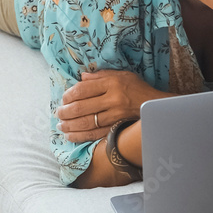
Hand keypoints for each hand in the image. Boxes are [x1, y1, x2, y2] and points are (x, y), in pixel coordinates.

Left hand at [56, 70, 173, 142]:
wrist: (154, 105)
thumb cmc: (136, 88)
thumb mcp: (120, 75)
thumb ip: (99, 76)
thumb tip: (80, 78)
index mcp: (111, 83)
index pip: (83, 89)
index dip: (69, 95)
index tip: (63, 99)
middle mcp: (113, 99)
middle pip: (82, 107)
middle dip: (66, 112)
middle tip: (58, 114)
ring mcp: (115, 115)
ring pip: (86, 122)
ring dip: (70, 126)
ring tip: (61, 126)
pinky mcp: (117, 127)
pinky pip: (95, 134)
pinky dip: (80, 136)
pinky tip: (70, 136)